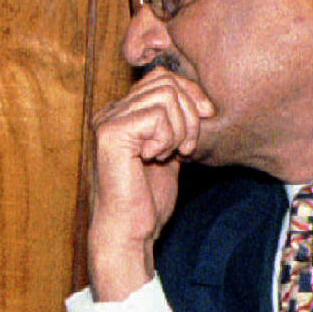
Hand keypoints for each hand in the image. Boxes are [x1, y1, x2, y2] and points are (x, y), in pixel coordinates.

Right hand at [86, 64, 214, 300]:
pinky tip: (156, 158)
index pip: (162, 78)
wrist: (129, 233)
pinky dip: (168, 137)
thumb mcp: (170, 153)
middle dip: (189, 113)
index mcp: (121, 114)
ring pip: (165, 94)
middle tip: (188, 147)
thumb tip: (199, 99)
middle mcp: (110, 112)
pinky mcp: (111, 133)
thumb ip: (177, 125)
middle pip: (166, 81)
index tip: (205, 121)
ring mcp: (107, 120)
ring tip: (172, 154)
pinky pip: (157, 115)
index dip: (190, 95)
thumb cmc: (148, 202)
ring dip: (180, 127)